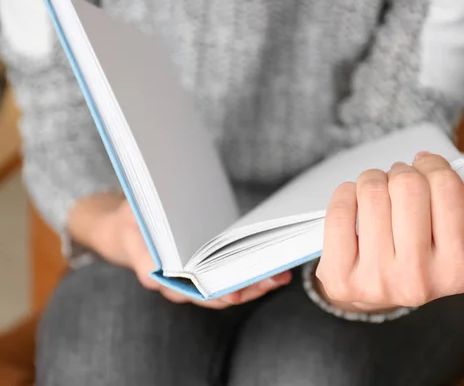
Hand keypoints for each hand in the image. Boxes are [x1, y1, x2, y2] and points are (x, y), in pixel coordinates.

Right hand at [95, 201, 290, 307]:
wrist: (127, 228)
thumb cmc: (132, 222)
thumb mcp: (131, 225)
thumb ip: (142, 251)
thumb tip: (153, 274)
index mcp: (159, 277)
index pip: (192, 293)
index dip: (216, 296)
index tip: (238, 294)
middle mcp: (179, 286)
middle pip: (217, 295)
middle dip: (249, 289)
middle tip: (275, 278)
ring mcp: (193, 281)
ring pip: (227, 290)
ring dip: (255, 283)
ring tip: (281, 273)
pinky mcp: (206, 271)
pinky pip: (229, 279)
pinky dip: (250, 275)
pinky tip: (270, 266)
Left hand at [315, 152, 463, 312]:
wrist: (383, 286)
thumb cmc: (431, 248)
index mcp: (460, 269)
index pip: (445, 184)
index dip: (433, 166)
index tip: (427, 170)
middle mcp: (419, 282)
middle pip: (406, 184)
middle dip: (402, 172)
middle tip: (400, 183)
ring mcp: (376, 283)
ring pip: (370, 191)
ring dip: (373, 180)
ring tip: (379, 193)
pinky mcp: (339, 278)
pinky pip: (338, 209)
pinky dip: (345, 193)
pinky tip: (354, 203)